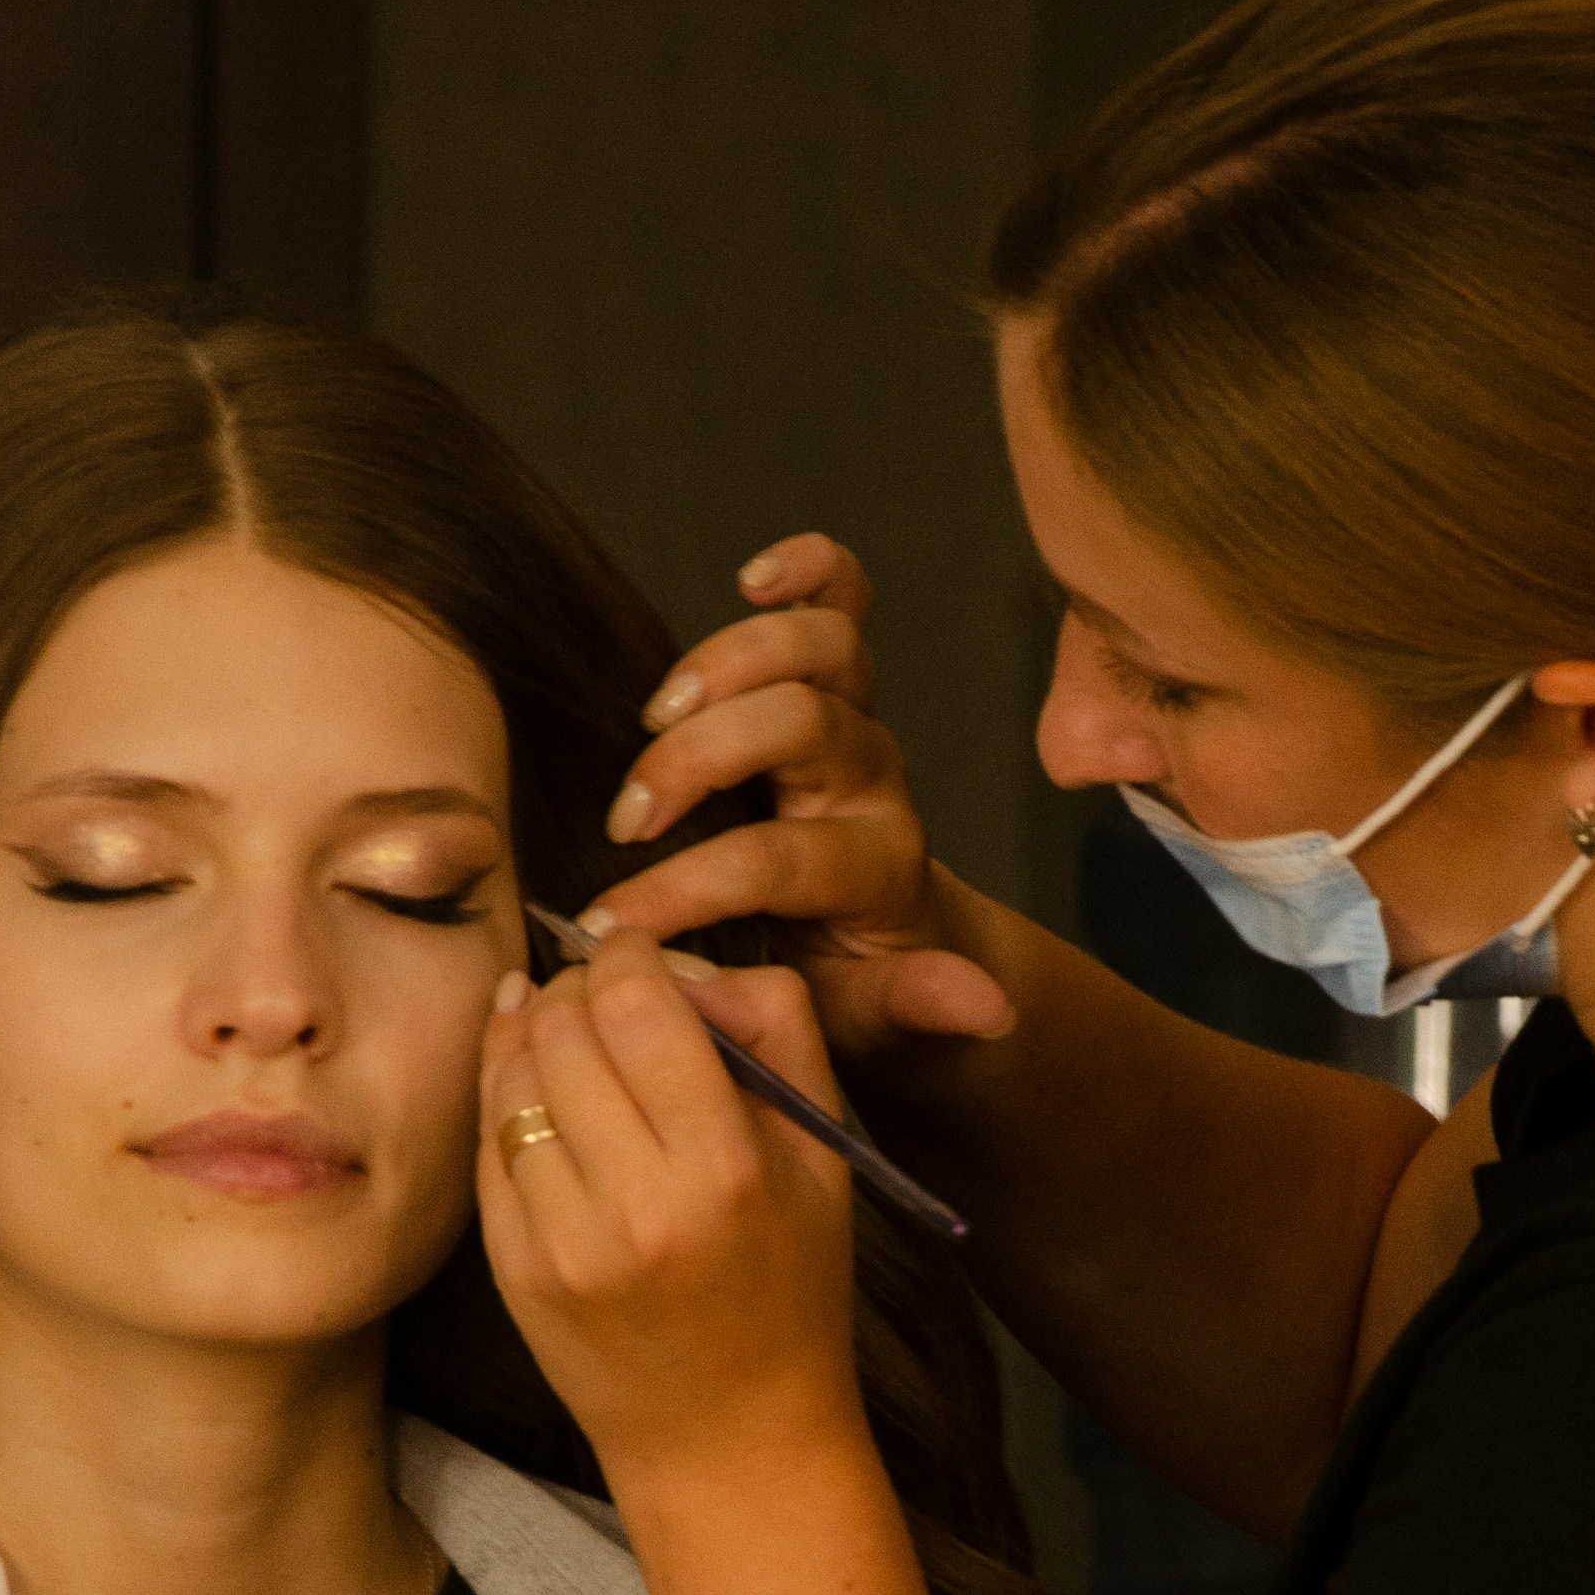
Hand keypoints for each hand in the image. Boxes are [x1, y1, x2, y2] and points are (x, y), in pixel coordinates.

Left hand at [476, 930, 869, 1492]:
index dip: (629, 954)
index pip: (640, 1005)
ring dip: (532, 1031)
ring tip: (563, 1026)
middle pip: (566, 1027)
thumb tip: (687, 961)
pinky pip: (488, 1140)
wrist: (730, 1436)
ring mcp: (561, 1242)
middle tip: (599, 988)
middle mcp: (636, 1206)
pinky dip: (506, 1094)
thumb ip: (777, 1032)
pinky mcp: (512, 1268)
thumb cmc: (792, 1288)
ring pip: (512, 1076)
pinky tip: (535, 1083)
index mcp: (724, 1170)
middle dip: (578, 986)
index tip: (638, 952)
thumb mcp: (824, 1155)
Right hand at [591, 535, 1018, 1058]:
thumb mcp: (882, 1021)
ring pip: (823, 650)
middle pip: (804, 726)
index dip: (685, 890)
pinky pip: (843, 600)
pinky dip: (812, 572)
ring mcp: (858, 722)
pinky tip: (756, 580)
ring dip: (733, 663)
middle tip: (628, 816)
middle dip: (702, 761)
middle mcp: (874, 783)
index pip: (775, 861)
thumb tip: (985, 1008)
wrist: (893, 949)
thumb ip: (918, 1004)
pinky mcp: (840, 683)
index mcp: (878, 869)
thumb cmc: (859, 990)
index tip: (608, 926)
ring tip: (659, 713)